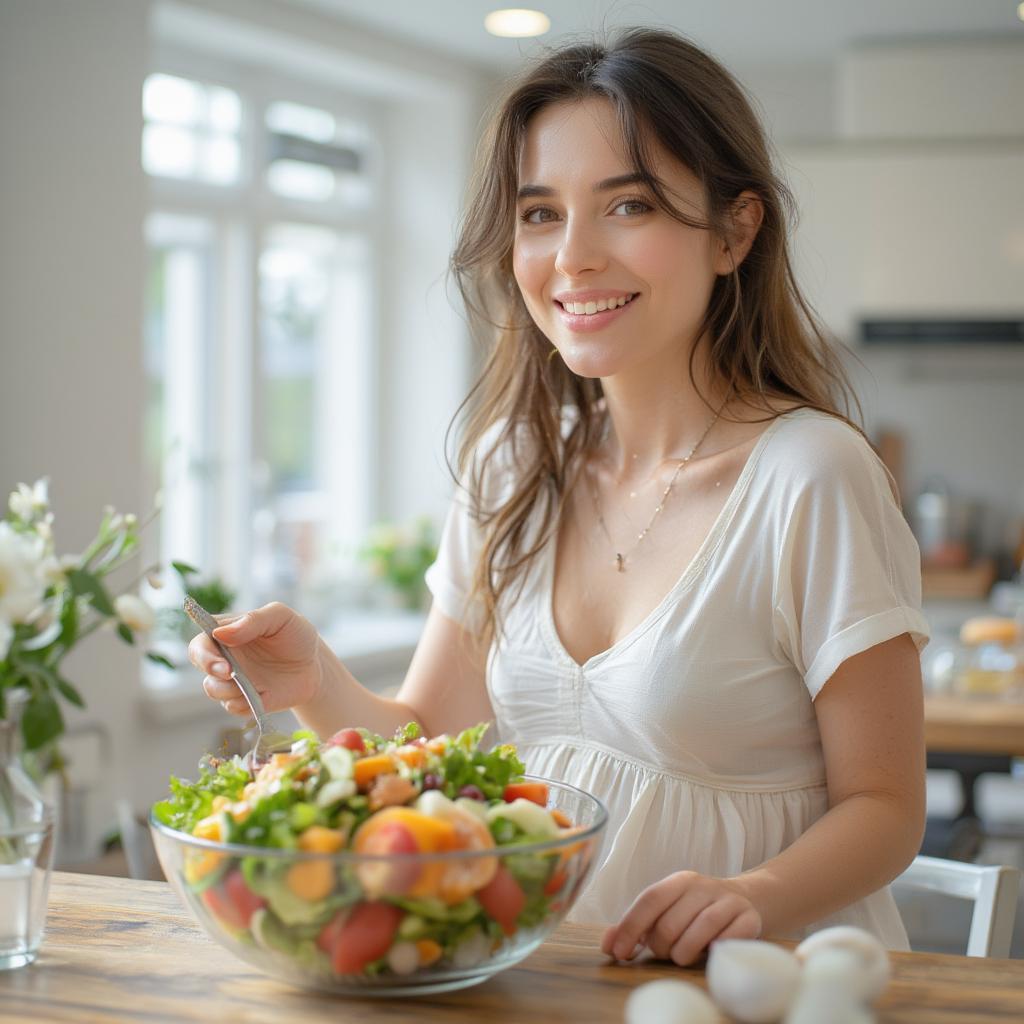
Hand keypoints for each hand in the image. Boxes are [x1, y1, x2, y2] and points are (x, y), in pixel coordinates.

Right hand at [188, 602, 322, 715]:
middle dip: (211, 670)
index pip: (201, 641)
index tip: (221, 659)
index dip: (204, 652)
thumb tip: (221, 633)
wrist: (315, 665)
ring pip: (213, 689)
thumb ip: (253, 620)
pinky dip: (246, 704)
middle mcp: (225, 656)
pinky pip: (234, 707)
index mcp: (228, 633)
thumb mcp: (281, 617)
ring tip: (255, 684)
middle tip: (231, 673)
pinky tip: (264, 695)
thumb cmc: (296, 635)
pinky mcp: (245, 700)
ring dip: (229, 690)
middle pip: (200, 664)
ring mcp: (233, 680)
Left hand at [600, 871, 761, 966]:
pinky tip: (710, 952)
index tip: (619, 953)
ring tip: (683, 957)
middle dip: (660, 947)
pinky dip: (714, 951)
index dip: (631, 927)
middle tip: (665, 952)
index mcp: (679, 881)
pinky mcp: (749, 918)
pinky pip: (727, 941)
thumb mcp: (668, 911)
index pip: (649, 900)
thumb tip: (607, 944)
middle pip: (670, 922)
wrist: (748, 900)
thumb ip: (637, 926)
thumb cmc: (697, 912)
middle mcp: (702, 886)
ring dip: (684, 954)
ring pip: (698, 931)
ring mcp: (728, 901)